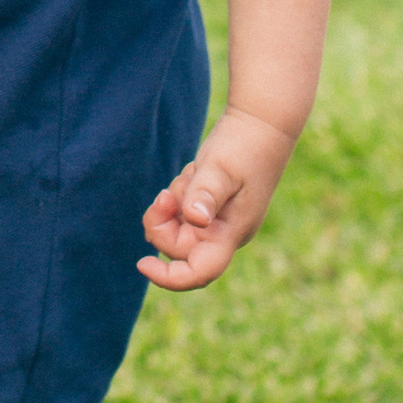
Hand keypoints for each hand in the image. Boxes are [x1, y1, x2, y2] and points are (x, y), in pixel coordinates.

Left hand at [137, 108, 296, 291]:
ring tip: (193, 175)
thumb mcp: (221, 167)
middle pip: (178, 248)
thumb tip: (194, 219)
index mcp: (231, 233)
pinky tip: (195, 173)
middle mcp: (223, 234)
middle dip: (163, 222)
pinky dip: (178, 194)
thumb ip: (206, 193)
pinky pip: (180, 212)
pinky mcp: (210, 208)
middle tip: (165, 193)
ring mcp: (217, 222)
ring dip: (172, 204)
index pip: (200, 271)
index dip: (170, 278)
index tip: (141, 263)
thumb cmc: (244, 146)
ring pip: (176, 228)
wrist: (261, 123)